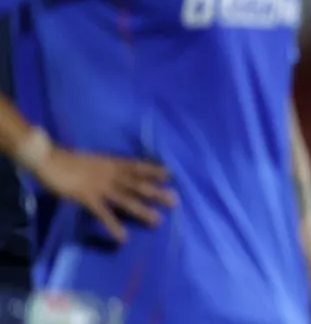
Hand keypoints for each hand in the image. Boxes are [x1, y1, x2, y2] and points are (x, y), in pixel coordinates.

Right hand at [32, 147, 175, 241]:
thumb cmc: (70, 161)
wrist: (49, 160)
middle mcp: (111, 174)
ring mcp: (100, 186)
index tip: (170, 175)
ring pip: (126, 199)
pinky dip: (114, 226)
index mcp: (112, 163)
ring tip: (158, 221)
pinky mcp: (87, 198)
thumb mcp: (94, 161)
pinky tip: (123, 237)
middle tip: (175, 201)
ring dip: (142, 211)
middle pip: (138, 184)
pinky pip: (103, 214)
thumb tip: (118, 172)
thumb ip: (107, 167)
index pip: (137, 166)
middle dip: (156, 192)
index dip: (153, 170)